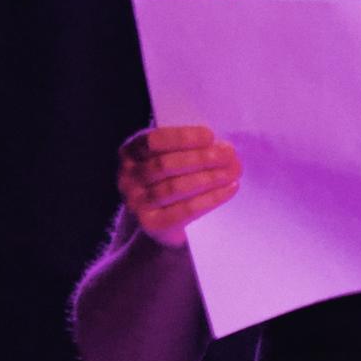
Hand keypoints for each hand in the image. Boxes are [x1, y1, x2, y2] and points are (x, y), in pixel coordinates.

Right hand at [117, 126, 240, 248]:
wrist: (161, 220)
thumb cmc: (172, 177)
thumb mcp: (172, 155)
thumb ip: (189, 147)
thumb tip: (223, 147)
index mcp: (130, 152)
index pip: (154, 140)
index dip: (183, 137)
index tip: (210, 136)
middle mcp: (128, 178)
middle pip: (165, 165)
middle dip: (201, 158)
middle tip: (228, 154)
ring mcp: (137, 203)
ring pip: (175, 188)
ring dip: (209, 178)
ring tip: (232, 172)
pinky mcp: (152, 224)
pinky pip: (185, 210)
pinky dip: (211, 199)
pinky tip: (229, 189)